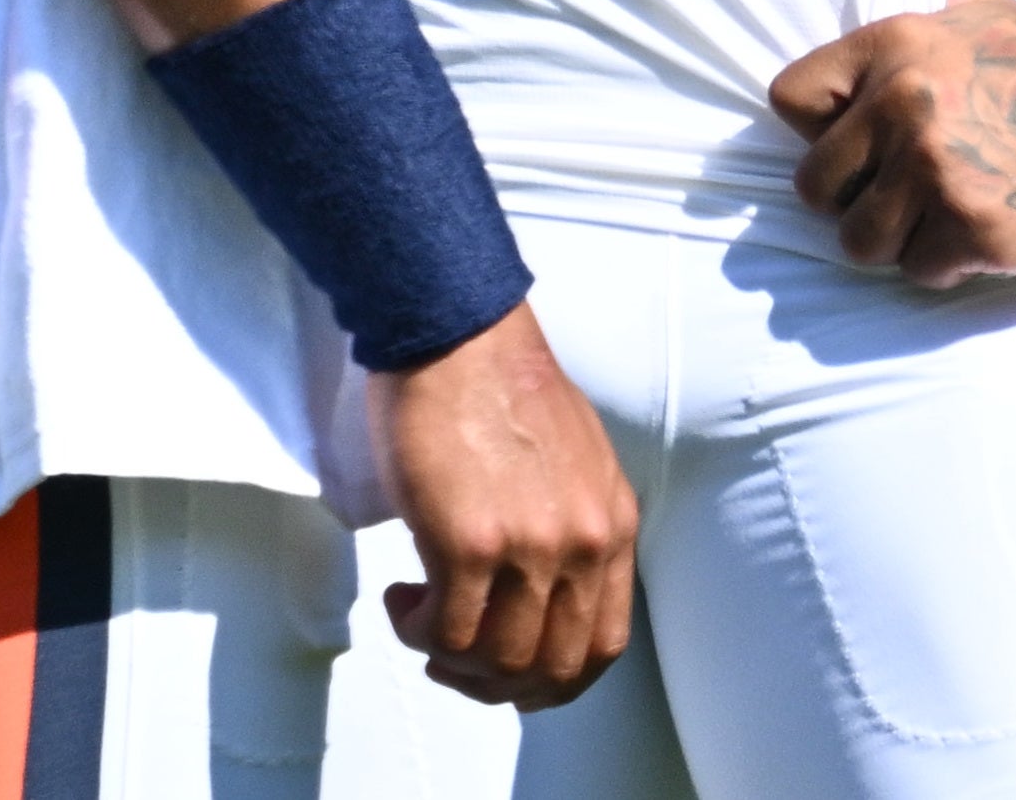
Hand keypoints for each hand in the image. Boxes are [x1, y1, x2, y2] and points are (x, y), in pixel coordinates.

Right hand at [367, 303, 634, 710]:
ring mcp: (528, 548)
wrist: (456, 331)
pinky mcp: (468, 543)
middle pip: (551, 669)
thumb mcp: (577, 462)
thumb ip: (572, 525)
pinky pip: (446, 632)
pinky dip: (418, 632)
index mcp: (612, 524)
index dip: (552, 677)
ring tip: (421, 616)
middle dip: (497, 683)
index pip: (602, 646)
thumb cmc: (500, 384)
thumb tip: (543, 591)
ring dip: (451, 658)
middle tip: (456, 658)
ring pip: (498, 661)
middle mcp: (582, 544)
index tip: (510, 667)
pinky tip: (404, 597)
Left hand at [771, 0, 1015, 284]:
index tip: (859, 141)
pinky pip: (916, 269)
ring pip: (859, 241)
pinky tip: (977, 235)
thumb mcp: (987, 9)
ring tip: (939, 215)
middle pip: (814, 187)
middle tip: (902, 194)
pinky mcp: (970, 228)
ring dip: (897, 240)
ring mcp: (936, 170)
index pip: (788, 98)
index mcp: (894, 46)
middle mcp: (905, 105)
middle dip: (855, 200)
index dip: (819, 130)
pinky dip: (944, 265)